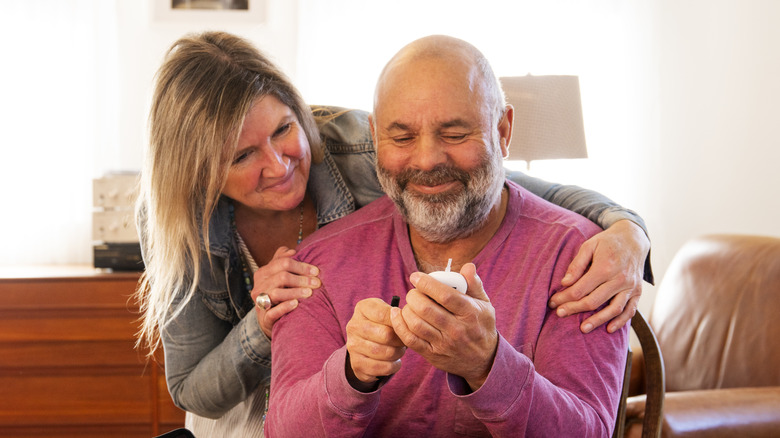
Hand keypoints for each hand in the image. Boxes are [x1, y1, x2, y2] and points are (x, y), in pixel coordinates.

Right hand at [251, 246, 320, 337]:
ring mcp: (260, 301)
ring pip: (276, 293)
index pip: (283, 263)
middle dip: (301, 279)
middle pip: (281, 277)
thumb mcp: (278, 275)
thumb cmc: (278, 292)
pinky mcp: (264, 317)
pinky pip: (273, 311)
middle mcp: (259, 286)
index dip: (301, 266)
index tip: (316, 271)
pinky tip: (296, 304)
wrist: (269, 319)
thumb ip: (283, 260)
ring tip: (309, 293)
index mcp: (263, 273)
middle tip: (316, 283)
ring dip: (295, 292)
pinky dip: (285, 307)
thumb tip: (292, 251)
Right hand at [345, 298, 406, 390]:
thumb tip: (406, 324)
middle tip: (404, 342)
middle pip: (386, 335)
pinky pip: (382, 368)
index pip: (384, 315)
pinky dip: (393, 366)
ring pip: (386, 353)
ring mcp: (352, 346)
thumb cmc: (381, 324)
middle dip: (400, 340)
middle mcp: (353, 326)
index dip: (399, 322)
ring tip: (399, 350)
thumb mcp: (387, 312)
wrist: (364, 342)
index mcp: (362, 308)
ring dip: (398, 354)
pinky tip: (393, 361)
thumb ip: (396, 314)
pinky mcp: (356, 364)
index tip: (405, 327)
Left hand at [390, 263, 496, 391]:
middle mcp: (457, 329)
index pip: (445, 295)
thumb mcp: (485, 305)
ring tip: (409, 304)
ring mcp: (444, 344)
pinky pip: (410, 340)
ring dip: (406, 310)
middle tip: (413, 291)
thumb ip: (474, 284)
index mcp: (470, 313)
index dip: (427, 283)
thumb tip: (468, 266)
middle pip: (426, 309)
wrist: (483, 360)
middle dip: (413, 295)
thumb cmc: (481, 326)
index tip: (415, 276)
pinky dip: (399, 325)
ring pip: (416, 324)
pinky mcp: (433, 355)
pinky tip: (396, 315)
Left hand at [548, 220, 649, 333]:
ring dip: (597, 320)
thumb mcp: (589, 245)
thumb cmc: (607, 242)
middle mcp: (619, 278)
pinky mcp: (638, 291)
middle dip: (574, 309)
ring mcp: (630, 286)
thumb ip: (576, 264)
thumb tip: (565, 283)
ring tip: (583, 329)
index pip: (581, 288)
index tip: (553, 303)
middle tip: (559, 314)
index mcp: (605, 266)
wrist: (633, 238)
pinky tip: (608, 329)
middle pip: (594, 300)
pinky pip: (630, 310)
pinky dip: (621, 322)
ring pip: (613, 309)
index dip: (565, 298)